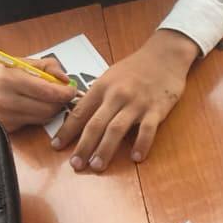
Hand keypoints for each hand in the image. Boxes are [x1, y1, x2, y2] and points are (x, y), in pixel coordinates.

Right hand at [0, 51, 74, 130]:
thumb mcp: (17, 61)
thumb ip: (46, 68)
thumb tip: (66, 79)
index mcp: (10, 80)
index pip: (49, 93)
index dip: (66, 93)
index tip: (71, 89)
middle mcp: (6, 101)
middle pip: (49, 109)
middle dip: (59, 102)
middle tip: (59, 94)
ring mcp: (4, 117)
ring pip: (42, 119)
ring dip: (49, 110)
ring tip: (43, 98)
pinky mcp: (4, 127)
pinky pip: (31, 124)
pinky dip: (35, 115)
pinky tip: (27, 105)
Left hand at [54, 28, 197, 170]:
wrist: (165, 56)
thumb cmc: (136, 67)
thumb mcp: (111, 76)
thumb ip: (98, 95)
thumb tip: (83, 115)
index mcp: (102, 87)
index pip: (79, 112)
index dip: (67, 131)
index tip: (57, 146)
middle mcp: (116, 95)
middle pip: (95, 124)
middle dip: (83, 146)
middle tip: (76, 165)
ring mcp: (137, 103)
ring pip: (116, 129)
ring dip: (105, 150)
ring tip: (97, 166)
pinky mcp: (156, 109)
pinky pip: (147, 130)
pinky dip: (141, 145)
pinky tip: (136, 158)